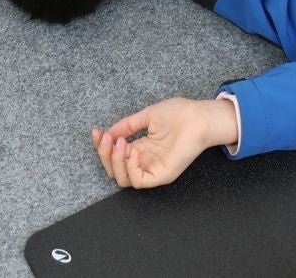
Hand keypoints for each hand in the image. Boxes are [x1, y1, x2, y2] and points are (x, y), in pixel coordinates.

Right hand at [92, 96, 237, 189]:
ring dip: (115, 161)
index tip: (96, 132)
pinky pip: (139, 181)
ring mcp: (154, 170)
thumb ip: (127, 125)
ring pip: (123, 179)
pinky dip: (131, 168)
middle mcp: (145, 161)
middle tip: (106, 137)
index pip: (114, 155)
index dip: (102, 146)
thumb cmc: (179, 114)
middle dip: (104, 154)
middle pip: (114, 170)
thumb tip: (108, 132)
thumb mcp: (147, 116)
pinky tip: (134, 151)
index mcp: (141, 148)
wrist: (199, 116)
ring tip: (120, 143)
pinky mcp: (162, 175)